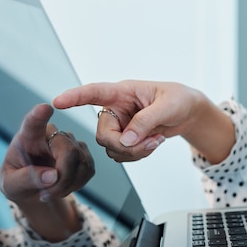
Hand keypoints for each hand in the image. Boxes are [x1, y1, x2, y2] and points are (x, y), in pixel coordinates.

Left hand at [0, 103, 94, 240]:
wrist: (31, 188)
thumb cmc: (16, 182)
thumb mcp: (10, 185)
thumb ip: (26, 179)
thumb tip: (52, 176)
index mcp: (28, 136)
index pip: (34, 122)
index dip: (39, 115)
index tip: (44, 108)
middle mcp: (51, 134)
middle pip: (69, 151)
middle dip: (62, 179)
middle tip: (45, 195)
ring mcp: (70, 142)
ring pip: (82, 162)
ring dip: (68, 185)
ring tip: (51, 192)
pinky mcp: (83, 153)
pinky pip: (89, 169)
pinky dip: (77, 184)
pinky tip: (64, 187)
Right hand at [53, 80, 234, 162]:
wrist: (189, 113)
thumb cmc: (179, 100)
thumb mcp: (167, 107)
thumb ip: (146, 122)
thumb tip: (127, 140)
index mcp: (122, 92)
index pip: (94, 92)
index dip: (75, 97)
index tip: (58, 101)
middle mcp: (115, 108)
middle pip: (103, 134)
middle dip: (126, 145)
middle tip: (151, 142)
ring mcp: (119, 124)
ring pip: (111, 148)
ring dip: (135, 151)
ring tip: (156, 141)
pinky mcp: (125, 137)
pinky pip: (120, 154)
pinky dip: (137, 155)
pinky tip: (153, 144)